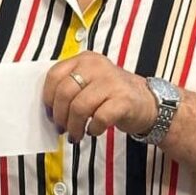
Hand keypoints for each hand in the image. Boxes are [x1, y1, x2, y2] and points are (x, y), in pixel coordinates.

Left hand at [43, 54, 157, 144]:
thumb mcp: (90, 82)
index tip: (50, 113)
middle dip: (60, 116)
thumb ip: (70, 87)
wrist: (147, 103)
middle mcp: (97, 66)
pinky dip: (93, 129)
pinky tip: (94, 131)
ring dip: (74, 126)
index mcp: (85, 60)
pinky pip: (99, 118)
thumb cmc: (112, 95)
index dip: (48, 98)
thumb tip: (48, 110)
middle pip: (65, 93)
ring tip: (76, 135)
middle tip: (62, 128)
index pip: (55, 75)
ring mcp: (112, 82)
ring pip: (80, 107)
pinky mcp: (124, 100)